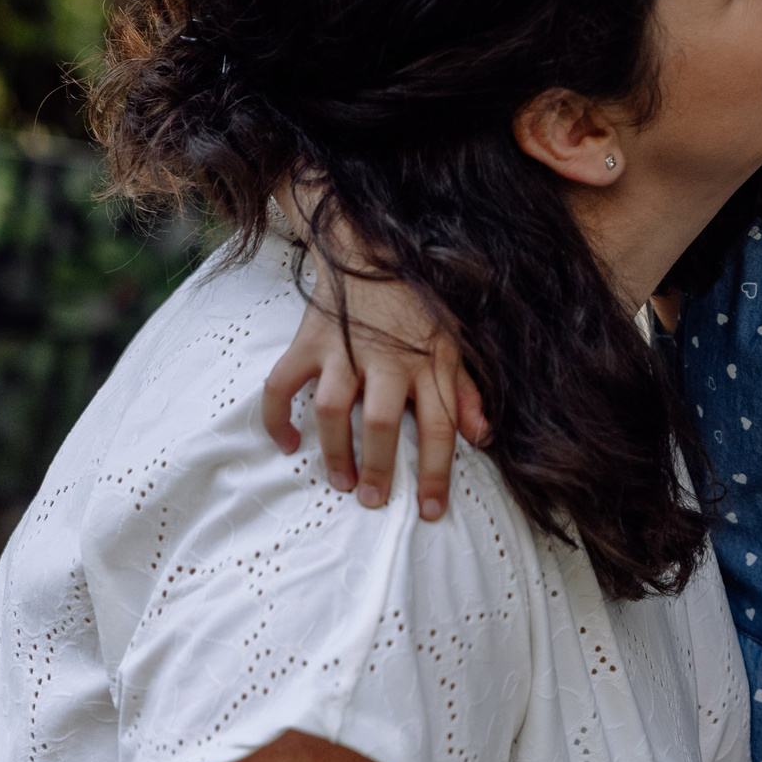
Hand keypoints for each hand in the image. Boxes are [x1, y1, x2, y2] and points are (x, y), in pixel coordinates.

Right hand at [260, 270, 488, 520]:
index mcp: (429, 362)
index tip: (431, 512)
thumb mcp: (453, 342)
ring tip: (340, 482)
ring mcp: (343, 349)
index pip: (439, 426)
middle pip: (381, 421)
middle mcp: (387, 359)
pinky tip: (287, 444)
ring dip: (333, 450)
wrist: (371, 249)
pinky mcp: (308, 341)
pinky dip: (278, 417)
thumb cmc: (418, 304)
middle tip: (373, 500)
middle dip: (377, 467)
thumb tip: (482, 436)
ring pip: (332, 407)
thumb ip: (466, 390)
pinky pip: (282, 384)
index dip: (436, 473)